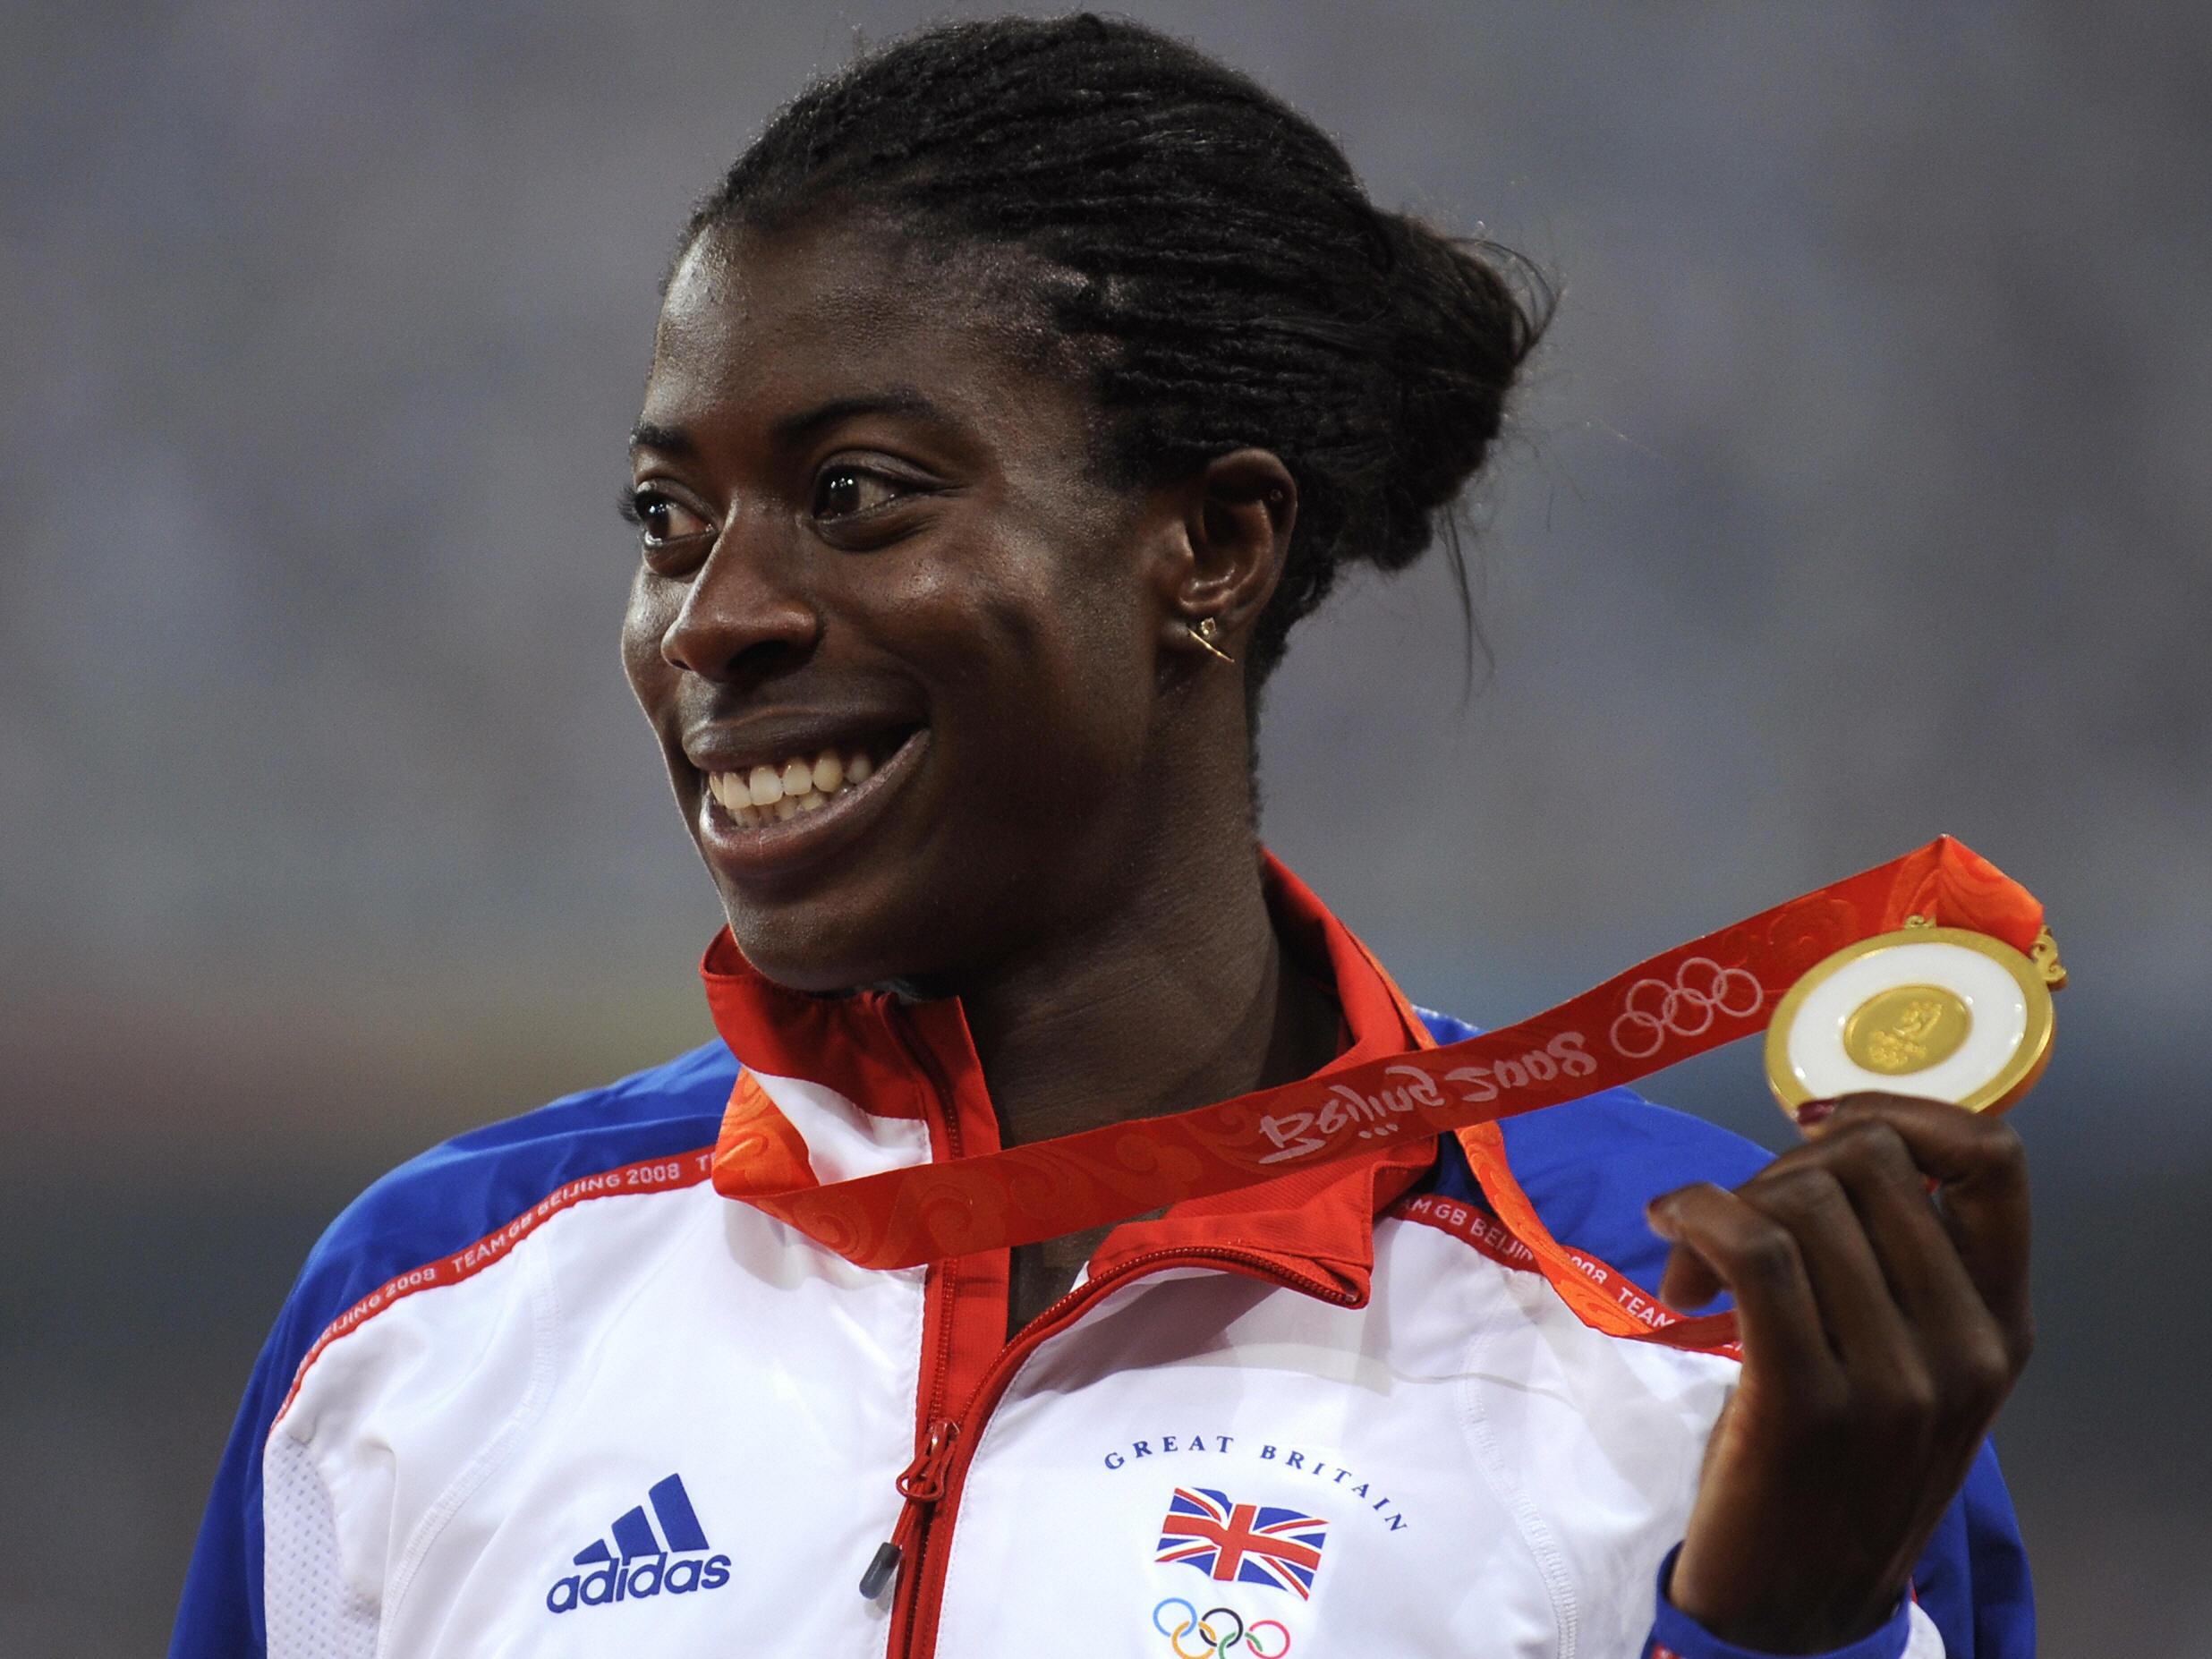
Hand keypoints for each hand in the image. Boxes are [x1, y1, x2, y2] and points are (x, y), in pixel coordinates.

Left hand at [1646, 1093, 2032, 1652]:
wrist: (1794, 1602)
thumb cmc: (1834, 1467)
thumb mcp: (1908, 1365)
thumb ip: (1902, 1266)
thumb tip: (1838, 1139)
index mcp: (2000, 1324)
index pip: (1994, 1163)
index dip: (1900, 1111)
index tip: (1816, 1122)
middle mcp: (1966, 1346)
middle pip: (1868, 1163)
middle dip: (1778, 1167)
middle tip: (1731, 1222)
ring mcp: (1895, 1379)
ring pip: (1802, 1198)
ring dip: (1722, 1205)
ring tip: (1694, 1265)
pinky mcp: (1807, 1401)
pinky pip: (1755, 1247)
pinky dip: (1698, 1216)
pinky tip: (1670, 1237)